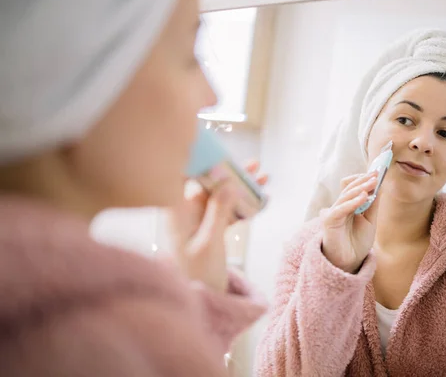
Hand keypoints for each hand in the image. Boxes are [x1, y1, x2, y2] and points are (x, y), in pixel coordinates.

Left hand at [169, 161, 267, 291]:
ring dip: (242, 187)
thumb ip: (218, 212)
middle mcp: (186, 212)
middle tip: (254, 165)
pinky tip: (261, 199)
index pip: (185, 177)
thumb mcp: (209, 242)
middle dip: (231, 172)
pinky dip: (243, 204)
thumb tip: (228, 183)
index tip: (220, 150)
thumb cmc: (197, 274)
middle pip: (209, 183)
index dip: (201, 160)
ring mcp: (199, 219)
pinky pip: (228, 209)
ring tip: (263, 178)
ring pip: (221, 195)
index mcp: (177, 212)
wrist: (201, 300)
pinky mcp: (211, 227)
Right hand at [321, 172, 379, 273]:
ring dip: (360, 187)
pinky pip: (340, 208)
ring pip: (346, 195)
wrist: (350, 262)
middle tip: (377, 174)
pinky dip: (352, 202)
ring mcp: (334, 212)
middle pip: (349, 187)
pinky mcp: (329, 220)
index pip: (353, 186)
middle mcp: (340, 206)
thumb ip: (372, 205)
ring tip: (373, 182)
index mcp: (348, 205)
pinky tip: (364, 197)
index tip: (378, 172)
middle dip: (364, 180)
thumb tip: (379, 187)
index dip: (363, 178)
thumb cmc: (357, 243)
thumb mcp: (370, 221)